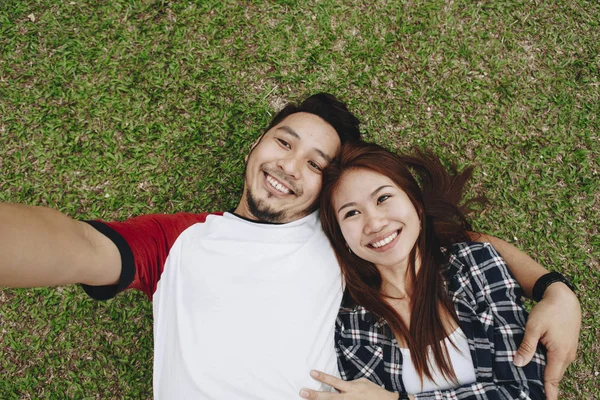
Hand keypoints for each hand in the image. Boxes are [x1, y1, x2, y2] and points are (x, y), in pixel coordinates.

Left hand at [299, 370, 398, 399]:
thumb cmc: (374, 392)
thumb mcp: (361, 382)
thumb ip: (348, 384)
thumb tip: (337, 386)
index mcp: (351, 388)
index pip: (334, 381)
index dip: (322, 376)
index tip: (312, 372)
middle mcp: (349, 398)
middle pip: (329, 397)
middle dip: (315, 395)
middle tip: (302, 392)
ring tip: (308, 399)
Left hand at [513, 283, 580, 399]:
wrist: (563, 297)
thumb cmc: (548, 310)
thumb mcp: (533, 327)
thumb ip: (527, 346)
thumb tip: (518, 363)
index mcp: (559, 353)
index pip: (552, 380)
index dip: (548, 393)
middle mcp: (567, 356)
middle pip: (554, 376)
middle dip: (544, 386)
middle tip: (530, 392)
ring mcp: (568, 351)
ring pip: (555, 369)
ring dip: (545, 375)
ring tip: (531, 383)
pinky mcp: (566, 346)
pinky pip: (557, 361)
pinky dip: (548, 366)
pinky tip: (537, 366)